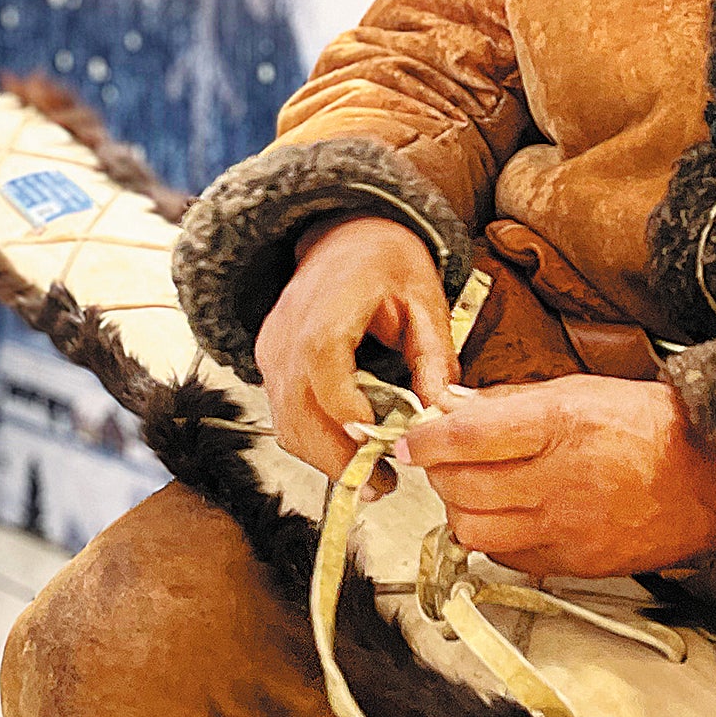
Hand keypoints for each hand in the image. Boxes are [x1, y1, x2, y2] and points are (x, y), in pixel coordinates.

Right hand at [254, 214, 458, 488]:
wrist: (345, 230)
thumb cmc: (388, 259)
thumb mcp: (426, 300)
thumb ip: (434, 357)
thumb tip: (445, 412)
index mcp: (324, 316)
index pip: (329, 387)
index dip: (356, 427)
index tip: (389, 452)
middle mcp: (286, 336)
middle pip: (299, 416)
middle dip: (339, 460)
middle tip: (383, 486)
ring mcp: (272, 349)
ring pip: (286, 423)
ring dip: (324, 457)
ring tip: (370, 478)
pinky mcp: (270, 359)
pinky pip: (283, 412)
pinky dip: (312, 438)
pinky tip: (347, 450)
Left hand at [393, 374, 715, 576]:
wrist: (714, 477)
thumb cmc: (651, 426)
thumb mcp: (578, 389)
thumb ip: (510, 402)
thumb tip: (454, 408)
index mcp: (558, 424)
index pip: (466, 437)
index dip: (425, 441)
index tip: (410, 442)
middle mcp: (558, 479)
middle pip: (461, 488)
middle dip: (438, 473)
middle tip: (443, 461)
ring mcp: (566, 528)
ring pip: (474, 530)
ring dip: (460, 510)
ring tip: (473, 491)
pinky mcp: (574, 563)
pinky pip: (507, 557)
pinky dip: (494, 538)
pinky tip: (507, 517)